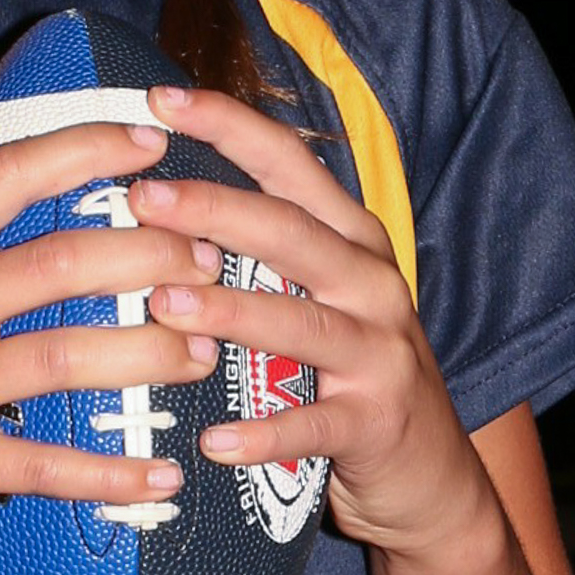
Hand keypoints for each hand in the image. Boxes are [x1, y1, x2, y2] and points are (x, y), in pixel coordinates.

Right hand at [0, 119, 227, 574]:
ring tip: (202, 350)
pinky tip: (164, 475)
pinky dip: (112, 474)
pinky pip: (47, 465)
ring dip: (151, 353)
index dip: (86, 149)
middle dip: (152, 253)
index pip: (6, 176)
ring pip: (71, 358)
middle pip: (63, 262)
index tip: (151, 138)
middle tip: (210, 256)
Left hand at [127, 84, 494, 563]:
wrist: (431, 477)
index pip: (289, 165)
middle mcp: (371, 284)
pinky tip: (213, 436)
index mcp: (350, 240)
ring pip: (302, 322)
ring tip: (165, 304)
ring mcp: (380, 354)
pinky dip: (265, 433)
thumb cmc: (348, 372)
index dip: (228, 126)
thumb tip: (152, 204)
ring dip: (231, 311)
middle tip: (143, 198)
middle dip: (215, 209)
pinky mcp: (377, 422)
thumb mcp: (318, 296)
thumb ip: (259, 252)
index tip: (160, 98)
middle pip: (292, 233)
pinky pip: (315, 425)